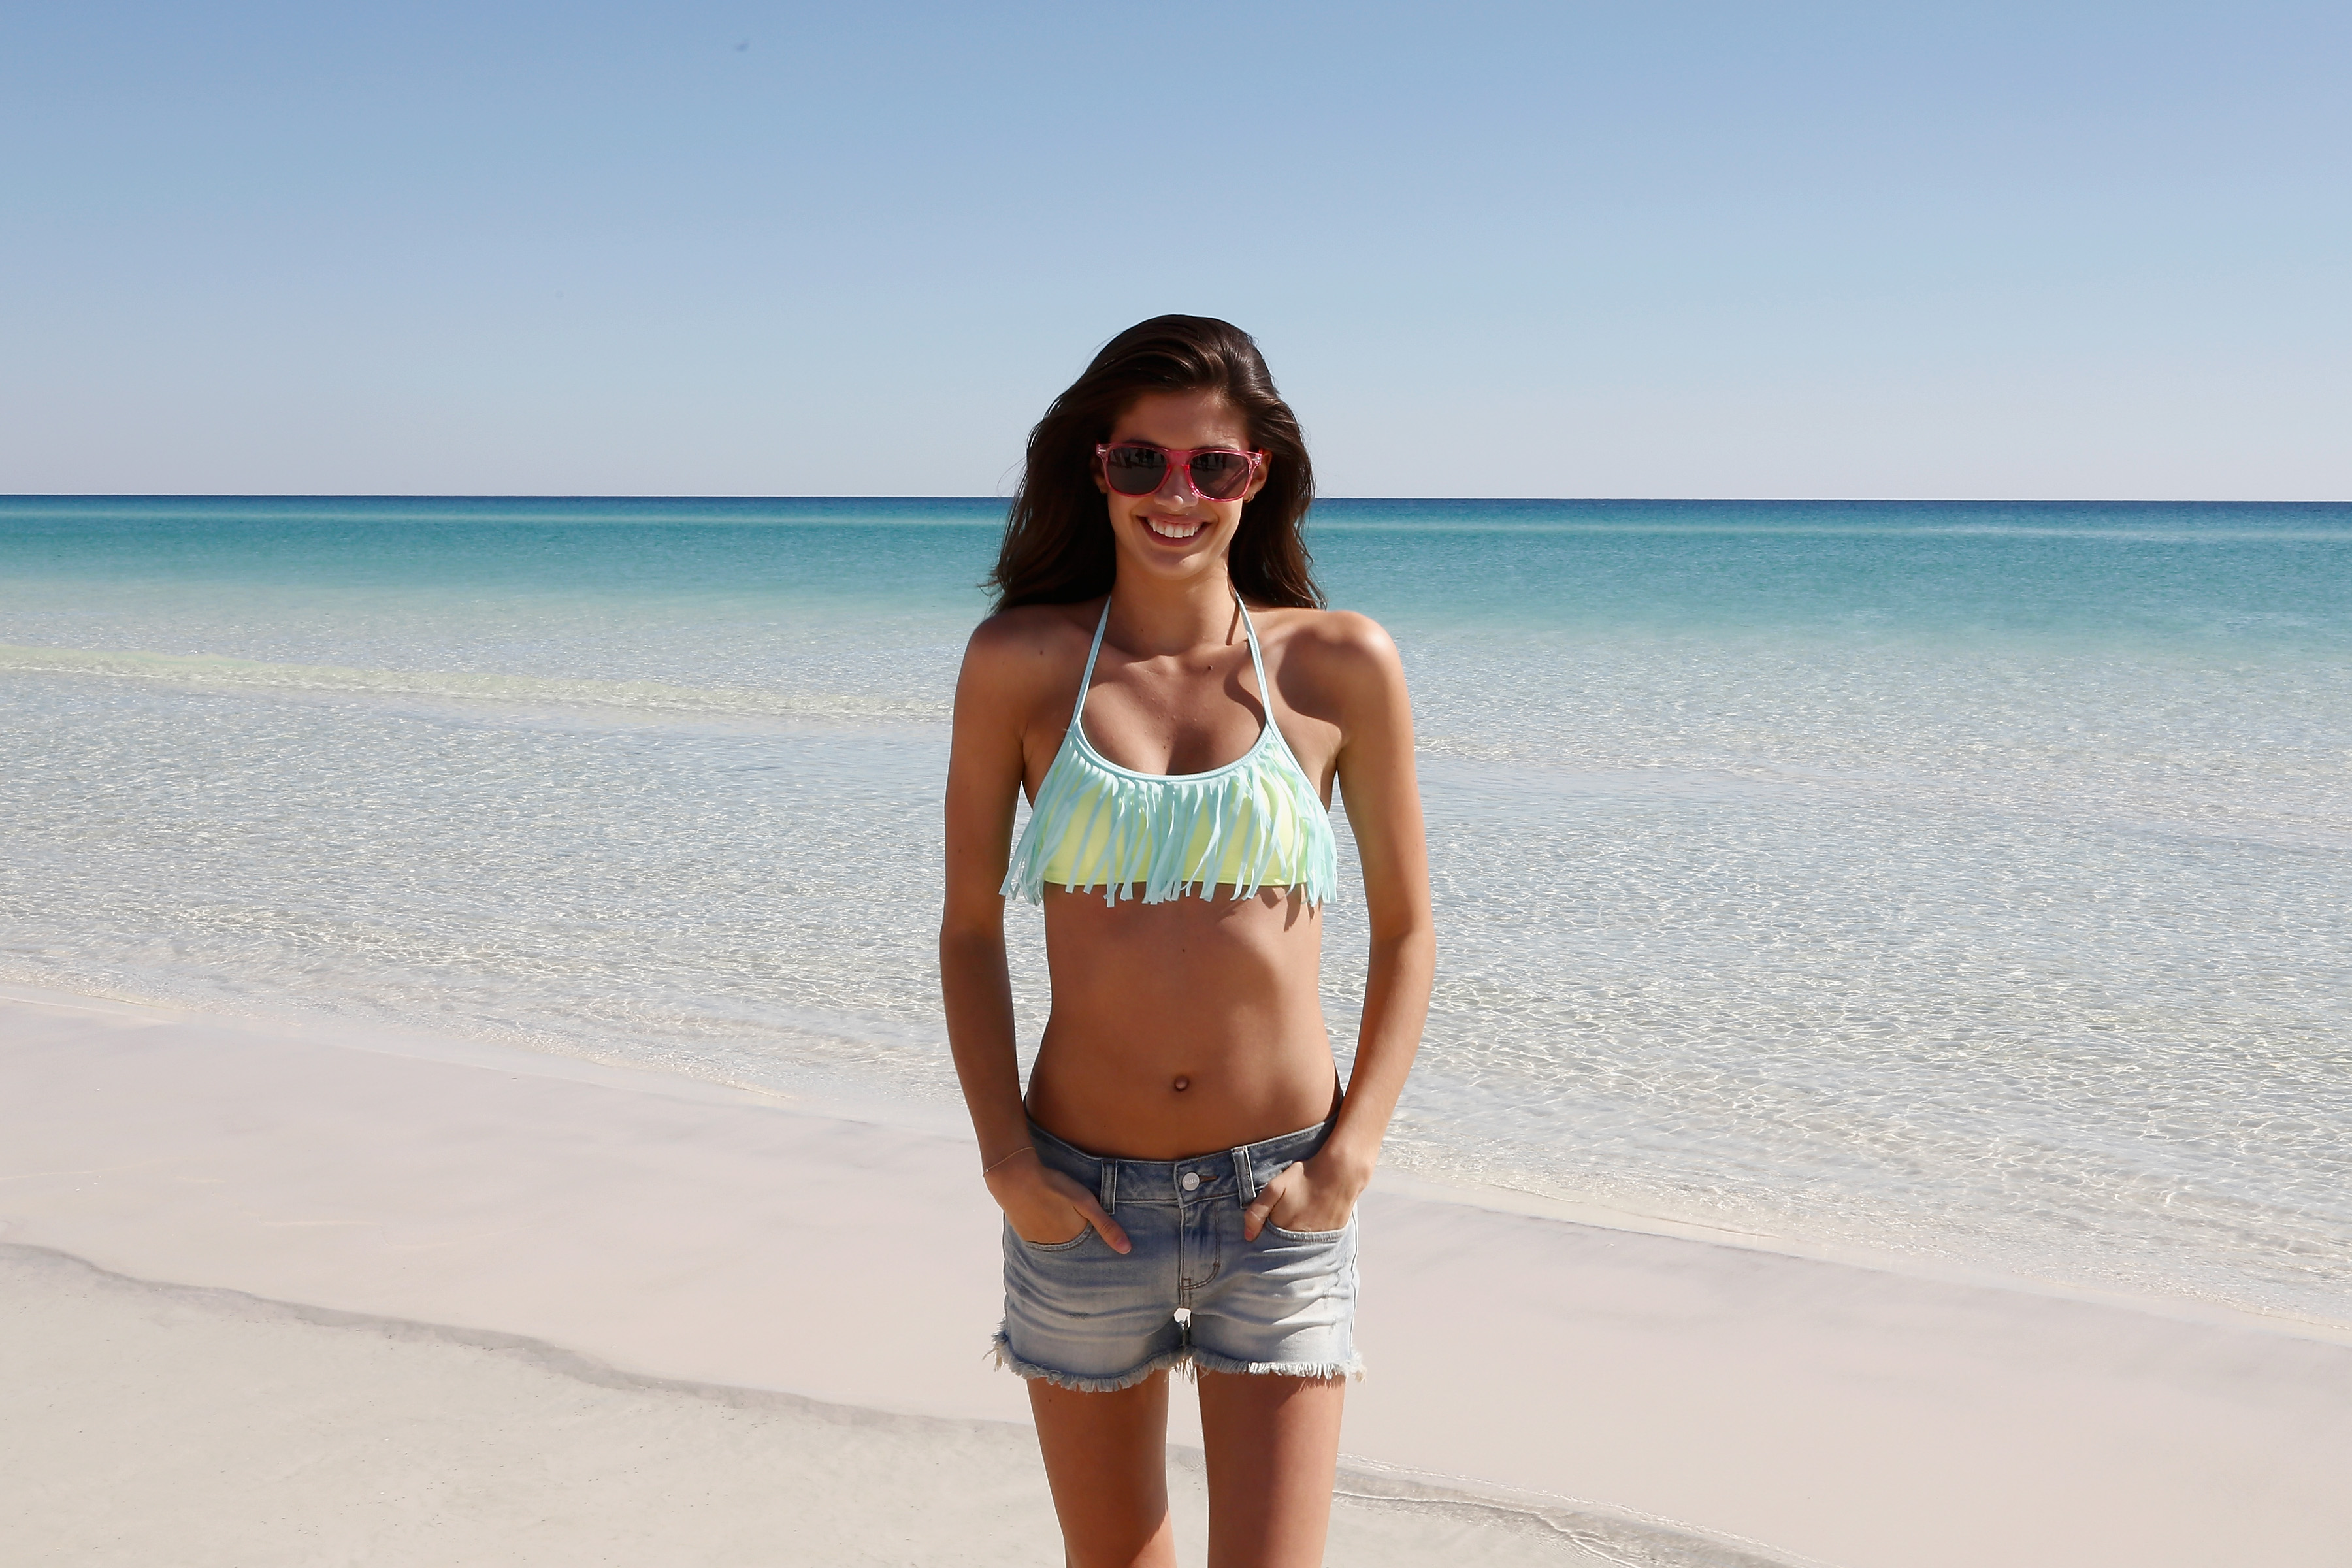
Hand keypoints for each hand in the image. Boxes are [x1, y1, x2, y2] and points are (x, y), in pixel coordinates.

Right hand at [985, 1149, 1131, 1253]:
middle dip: (1075, 1234)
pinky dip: (1044, 1230)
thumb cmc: (1054, 1186)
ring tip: (1056, 1213)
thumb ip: (1106, 1225)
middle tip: (1068, 1213)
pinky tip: (1043, 1215)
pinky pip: (1040, 1238)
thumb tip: (1126, 1249)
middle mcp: (1056, 1246)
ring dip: (1059, 1232)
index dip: (1093, 1233)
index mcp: (1073, 1238)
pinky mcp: (1025, 1235)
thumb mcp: (1085, 1202)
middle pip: (1072, 1243)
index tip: (1091, 1226)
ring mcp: (1038, 1242)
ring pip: (1055, 1241)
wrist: (1015, 1178)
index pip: (1089, 1244)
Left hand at [1242, 1148, 1366, 1240]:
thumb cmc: (1305, 1177)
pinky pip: (1316, 1245)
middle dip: (1277, 1243)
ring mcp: (1317, 1240)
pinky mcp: (1331, 1236)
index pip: (1267, 1245)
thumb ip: (1258, 1211)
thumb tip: (1248, 1236)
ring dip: (1294, 1242)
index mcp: (1283, 1229)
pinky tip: (1311, 1224)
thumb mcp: (1275, 1187)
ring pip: (1299, 1249)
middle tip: (1281, 1225)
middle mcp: (1299, 1239)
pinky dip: (1311, 1240)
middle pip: (1283, 1249)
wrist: (1339, 1172)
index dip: (1263, 1239)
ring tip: (1296, 1224)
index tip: (1262, 1233)